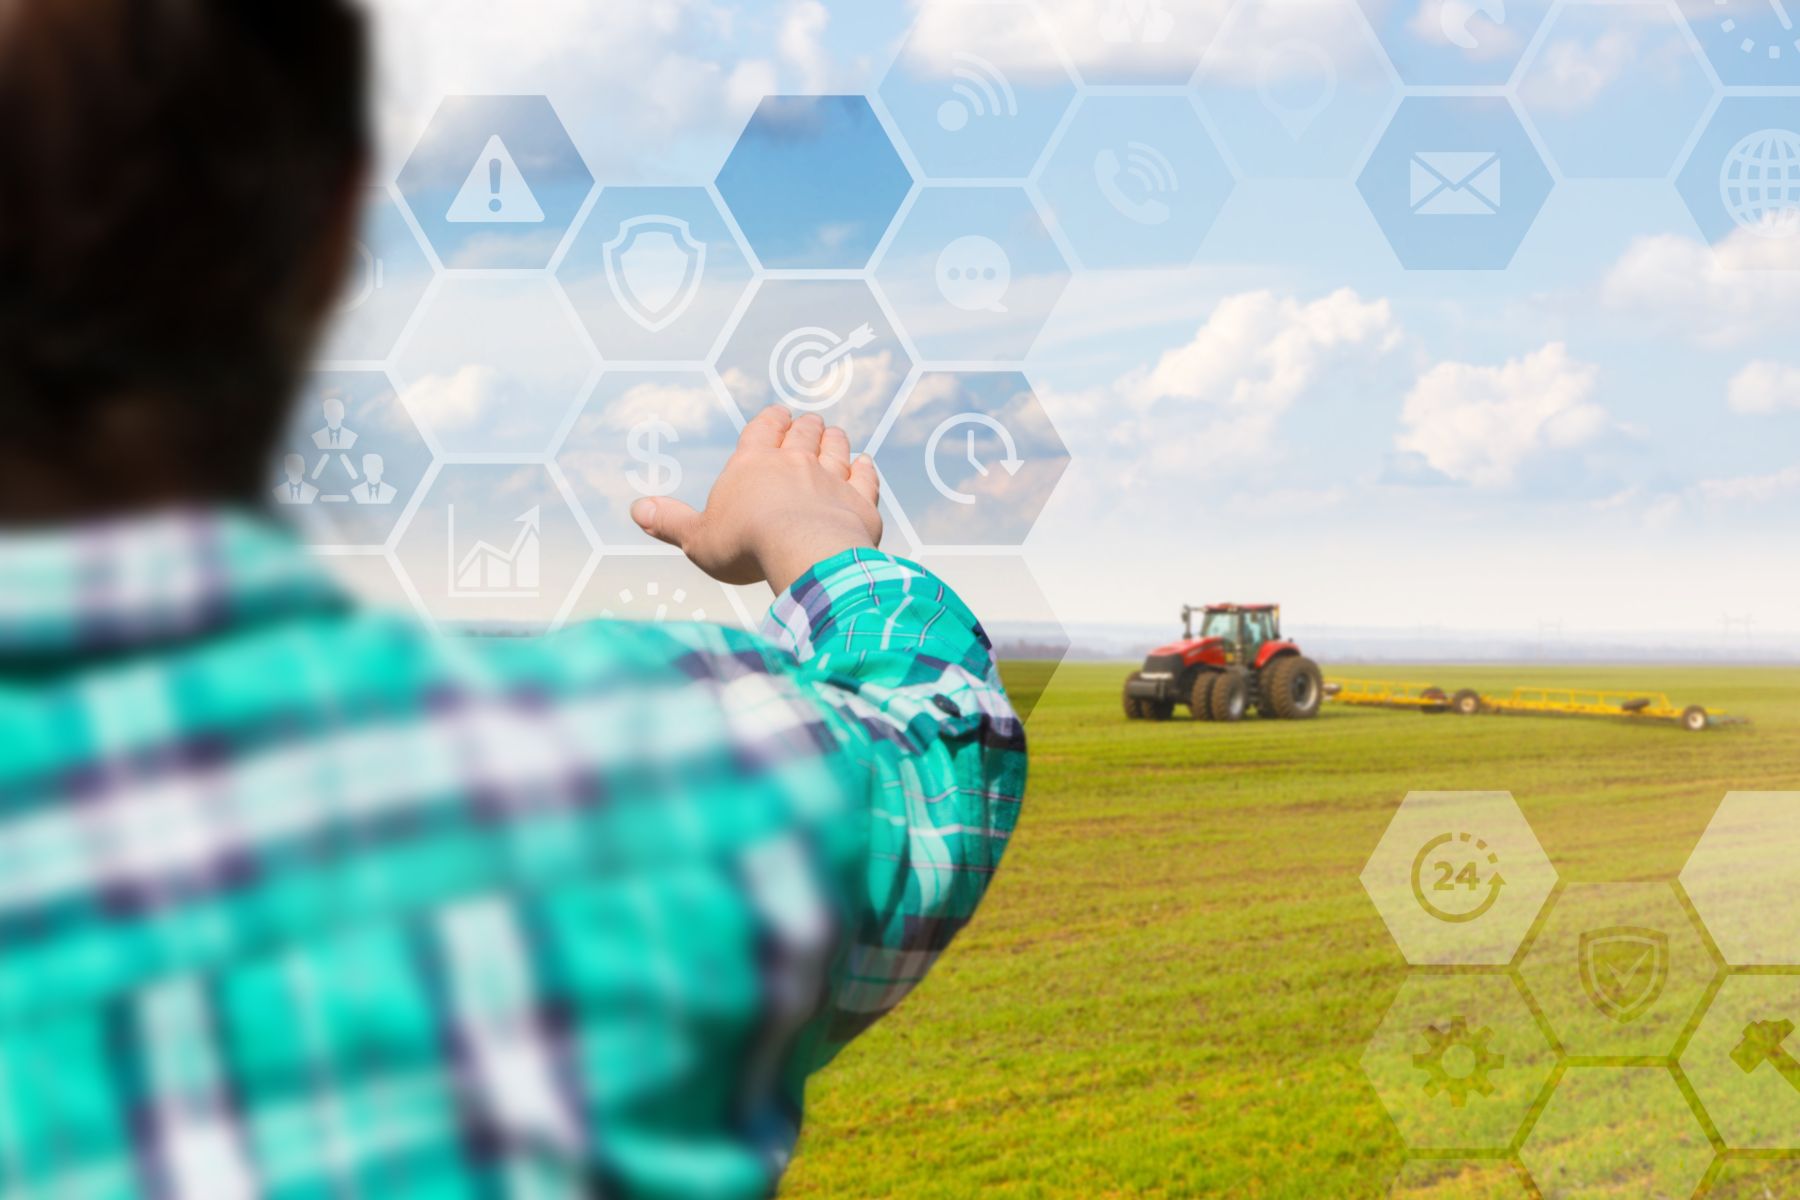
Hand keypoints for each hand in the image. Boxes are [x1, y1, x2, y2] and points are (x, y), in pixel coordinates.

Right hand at [631, 406, 881, 594]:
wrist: (804, 553)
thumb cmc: (745, 546)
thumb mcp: (697, 537)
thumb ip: (670, 522)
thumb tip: (637, 510)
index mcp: (754, 463)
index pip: (763, 428)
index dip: (771, 420)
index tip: (777, 414)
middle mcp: (796, 462)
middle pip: (804, 432)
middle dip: (805, 425)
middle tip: (808, 422)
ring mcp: (832, 479)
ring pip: (837, 447)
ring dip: (835, 439)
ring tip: (835, 435)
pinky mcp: (860, 503)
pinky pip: (866, 477)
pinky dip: (866, 469)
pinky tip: (865, 464)